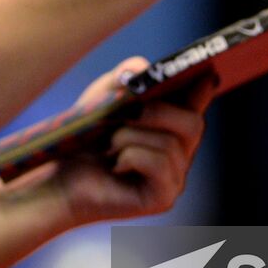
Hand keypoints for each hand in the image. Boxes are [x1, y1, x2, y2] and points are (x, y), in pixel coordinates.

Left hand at [12, 57, 216, 229]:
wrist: (60, 179)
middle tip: (129, 112)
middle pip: (194, 124)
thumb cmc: (84, 139)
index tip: (208, 70)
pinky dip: (132, 156)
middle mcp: (179, 153)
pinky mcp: (163, 198)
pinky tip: (115, 165)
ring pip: (170, 144)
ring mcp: (174, 178)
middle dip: (159, 112)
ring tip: (107, 146)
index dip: (205, 86)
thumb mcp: (102, 97)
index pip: (199, 102)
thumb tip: (143, 69)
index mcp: (170, 125)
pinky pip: (160, 164)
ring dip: (130, 137)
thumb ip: (124, 76)